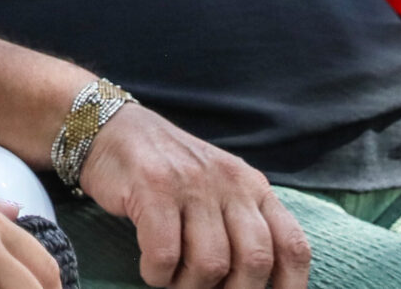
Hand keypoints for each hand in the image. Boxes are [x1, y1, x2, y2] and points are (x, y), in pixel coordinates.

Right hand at [77, 105, 308, 288]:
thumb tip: (255, 284)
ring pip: (210, 264)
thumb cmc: (166, 172)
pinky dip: (157, 274)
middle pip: (254, 261)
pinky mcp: (153, 188)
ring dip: (189, 286)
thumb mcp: (217, 188)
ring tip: (173, 279)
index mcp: (252, 186)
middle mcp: (229, 183)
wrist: (109, 128)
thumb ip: (241, 225)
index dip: (290, 287)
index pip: (291, 245)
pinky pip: (165, 254)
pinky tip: (151, 268)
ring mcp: (191, 184)